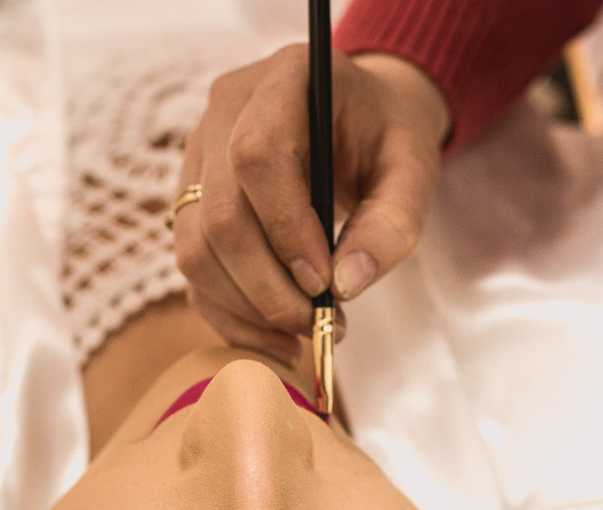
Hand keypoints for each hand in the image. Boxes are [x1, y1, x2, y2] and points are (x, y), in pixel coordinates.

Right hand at [173, 44, 449, 362]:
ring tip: (304, 333)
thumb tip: (346, 285)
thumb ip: (393, 222)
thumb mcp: (413, 169)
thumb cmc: (386, 138)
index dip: (285, 229)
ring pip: (194, 249)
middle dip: (266, 286)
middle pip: (218, 214)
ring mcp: (196, 156)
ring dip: (246, 308)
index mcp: (283, 78)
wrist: (358, 122)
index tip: (323, 282)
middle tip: (318, 325)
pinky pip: (192, 270)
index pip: (256, 156)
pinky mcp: (190, 200)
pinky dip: (229, 315)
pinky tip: (275, 338)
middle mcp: (223, 111)